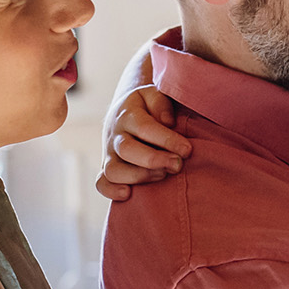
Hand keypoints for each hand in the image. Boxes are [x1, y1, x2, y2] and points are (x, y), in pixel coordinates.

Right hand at [97, 84, 190, 201]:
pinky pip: (101, 183)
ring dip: (139, 176)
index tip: (187, 150)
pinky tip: (128, 194)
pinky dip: (111, 191)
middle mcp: (115, 135)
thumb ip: (161, 103)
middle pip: (127, 150)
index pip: (145, 128)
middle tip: (177, 165)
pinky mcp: (107, 168)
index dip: (167, 140)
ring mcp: (109, 154)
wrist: (122, 113)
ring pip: (113, 170)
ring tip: (162, 175)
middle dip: (154, 160)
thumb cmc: (145, 107)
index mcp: (127, 115)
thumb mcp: (153, 95)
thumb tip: (168, 122)